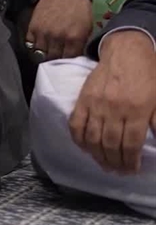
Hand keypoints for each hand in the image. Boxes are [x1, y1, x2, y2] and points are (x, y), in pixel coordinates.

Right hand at [27, 0, 93, 60]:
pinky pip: (30, 43)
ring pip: (40, 53)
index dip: (69, 61)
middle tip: (57, 57)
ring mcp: (43, 33)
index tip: (68, 60)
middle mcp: (58, 38)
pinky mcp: (32, 27)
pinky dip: (34, 45)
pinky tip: (39, 43)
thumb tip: (76, 55)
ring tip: (47, 52)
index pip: (69, 59)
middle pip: (53, 58)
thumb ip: (81, 42)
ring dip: (44, 54)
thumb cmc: (79, 7)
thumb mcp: (87, 26)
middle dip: (56, 59)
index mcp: (74, 38)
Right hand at [69, 31, 155, 173]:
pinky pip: (76, 125)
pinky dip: (79, 140)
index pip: (131, 143)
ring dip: (98, 156)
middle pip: (111, 144)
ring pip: (93, 138)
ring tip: (104, 164)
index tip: (132, 170)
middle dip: (115, 162)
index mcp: (136, 109)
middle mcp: (114, 109)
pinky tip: (86, 148)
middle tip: (118, 172)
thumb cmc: (148, 76)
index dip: (131, 161)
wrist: (126, 52)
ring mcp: (95, 104)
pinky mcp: (82, 100)